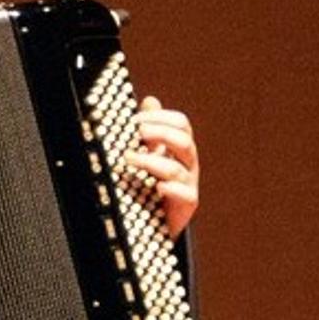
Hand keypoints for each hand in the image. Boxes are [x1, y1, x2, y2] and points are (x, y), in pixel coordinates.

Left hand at [126, 96, 199, 235]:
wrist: (156, 219)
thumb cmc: (151, 181)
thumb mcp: (150, 152)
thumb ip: (150, 129)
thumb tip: (150, 100)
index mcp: (180, 147)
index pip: (181, 124)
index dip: (161, 118)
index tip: (136, 119)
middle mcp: (188, 163)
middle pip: (184, 141)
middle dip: (160, 133)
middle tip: (137, 133)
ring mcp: (189, 183)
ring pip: (176, 168)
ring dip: (151, 161)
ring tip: (129, 158)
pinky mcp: (187, 203)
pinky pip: (184, 193)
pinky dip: (169, 188)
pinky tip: (156, 186)